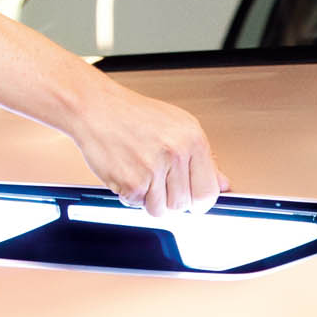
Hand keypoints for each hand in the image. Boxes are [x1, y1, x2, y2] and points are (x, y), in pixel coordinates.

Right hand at [64, 78, 226, 214]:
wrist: (94, 107)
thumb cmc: (132, 115)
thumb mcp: (177, 126)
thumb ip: (202, 158)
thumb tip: (222, 183)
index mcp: (192, 139)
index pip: (209, 191)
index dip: (200, 202)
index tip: (193, 202)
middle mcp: (176, 153)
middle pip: (185, 204)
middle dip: (172, 200)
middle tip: (159, 182)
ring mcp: (154, 168)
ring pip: (162, 210)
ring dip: (150, 200)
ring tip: (142, 175)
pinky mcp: (131, 182)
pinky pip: (138, 205)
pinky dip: (130, 196)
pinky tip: (127, 173)